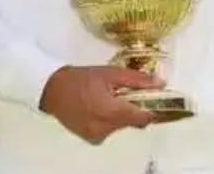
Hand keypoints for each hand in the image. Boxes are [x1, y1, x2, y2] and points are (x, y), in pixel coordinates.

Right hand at [38, 64, 160, 143]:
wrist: (53, 90)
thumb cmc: (83, 78)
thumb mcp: (111, 73)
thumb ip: (137, 80)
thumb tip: (160, 84)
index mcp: (112, 112)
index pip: (143, 118)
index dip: (153, 109)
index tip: (156, 99)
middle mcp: (106, 128)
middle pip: (133, 122)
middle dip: (133, 108)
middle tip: (125, 92)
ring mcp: (97, 136)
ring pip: (121, 126)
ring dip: (121, 114)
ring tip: (108, 97)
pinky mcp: (91, 139)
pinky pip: (109, 130)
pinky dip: (109, 120)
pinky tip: (100, 106)